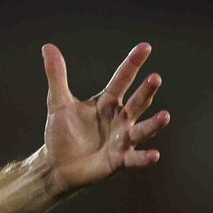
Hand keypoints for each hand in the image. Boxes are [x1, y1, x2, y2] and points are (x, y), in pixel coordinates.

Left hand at [39, 42, 169, 195]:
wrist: (56, 165)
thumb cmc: (62, 133)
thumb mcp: (58, 103)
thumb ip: (57, 76)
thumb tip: (47, 47)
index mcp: (108, 102)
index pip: (122, 79)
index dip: (132, 64)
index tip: (145, 47)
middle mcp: (120, 118)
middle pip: (136, 103)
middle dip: (146, 92)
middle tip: (155, 78)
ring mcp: (122, 139)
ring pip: (141, 129)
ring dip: (153, 124)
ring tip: (165, 116)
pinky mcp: (119, 160)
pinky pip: (134, 159)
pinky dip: (144, 158)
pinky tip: (154, 155)